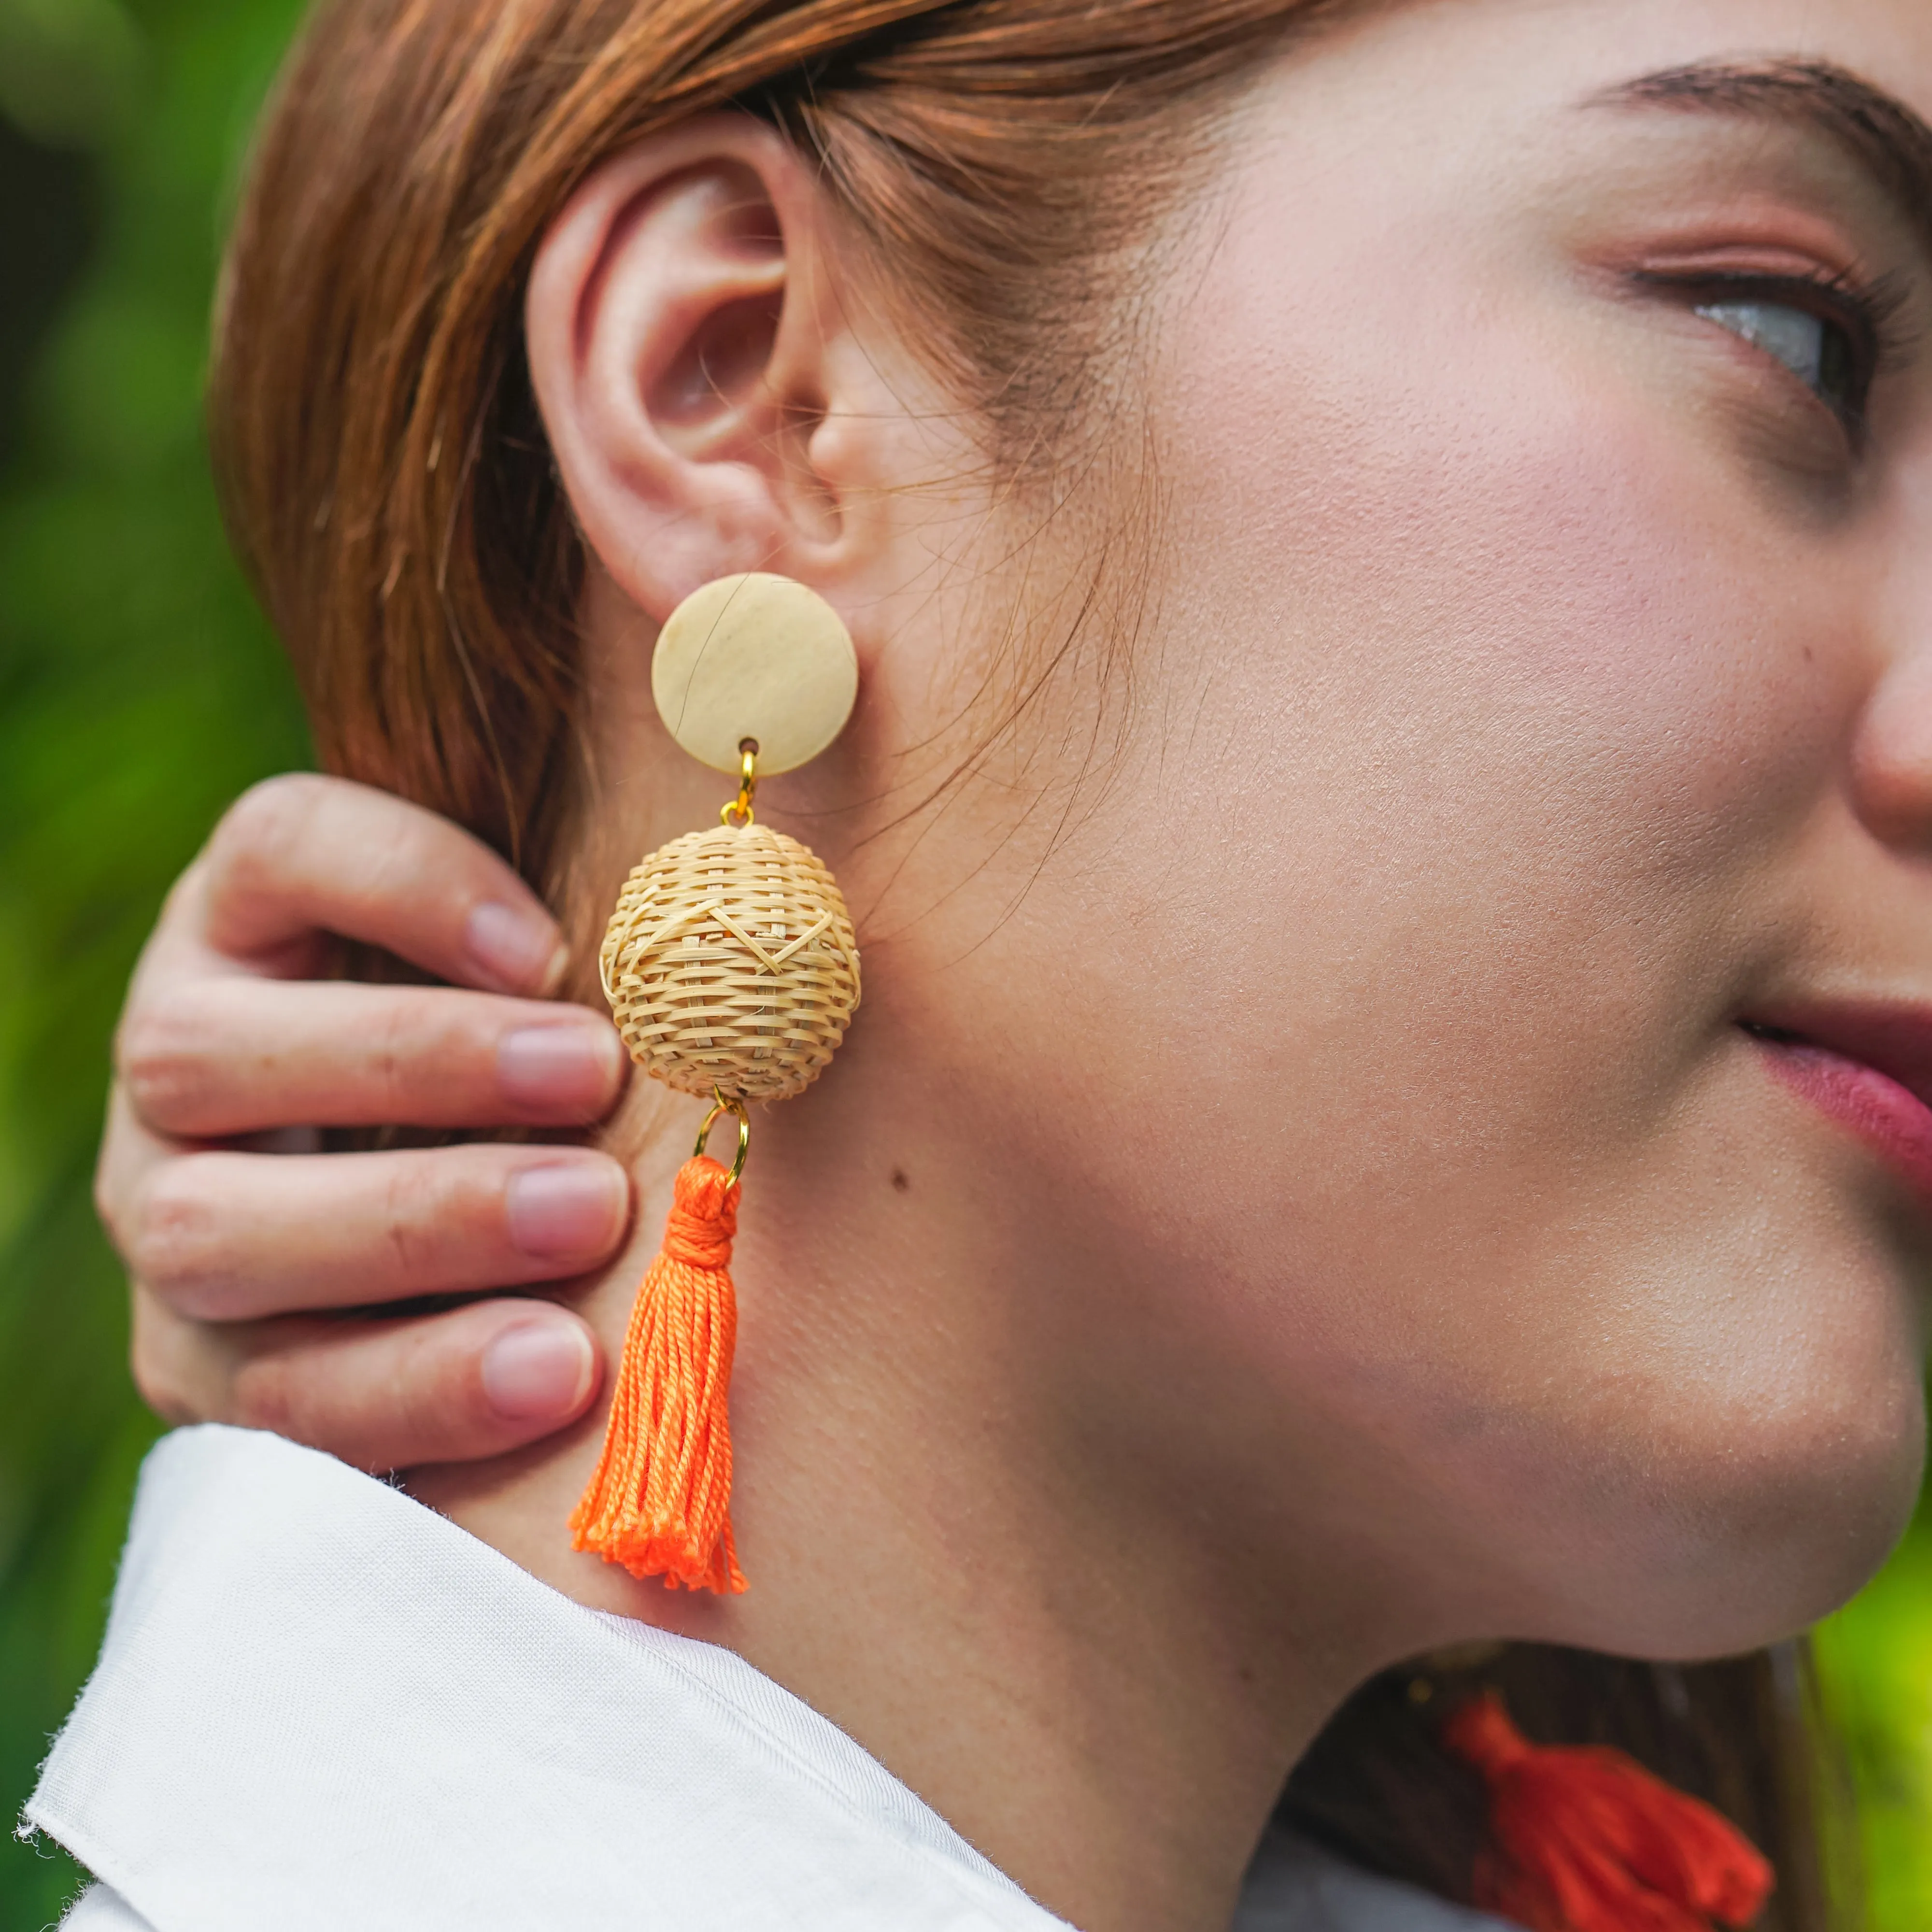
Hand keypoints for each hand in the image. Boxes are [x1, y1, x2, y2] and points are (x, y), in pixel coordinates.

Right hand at [97, 775, 630, 1469]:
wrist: (486, 1261)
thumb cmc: (552, 1075)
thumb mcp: (554, 982)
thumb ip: (595, 921)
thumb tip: (734, 820)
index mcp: (252, 927)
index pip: (280, 847)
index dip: (405, 880)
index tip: (550, 947)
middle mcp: (178, 1064)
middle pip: (206, 1047)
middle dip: (415, 1061)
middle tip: (592, 1076)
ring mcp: (169, 1222)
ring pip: (212, 1232)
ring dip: (419, 1231)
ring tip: (590, 1224)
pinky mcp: (202, 1372)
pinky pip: (277, 1403)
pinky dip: (421, 1388)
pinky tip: (556, 1379)